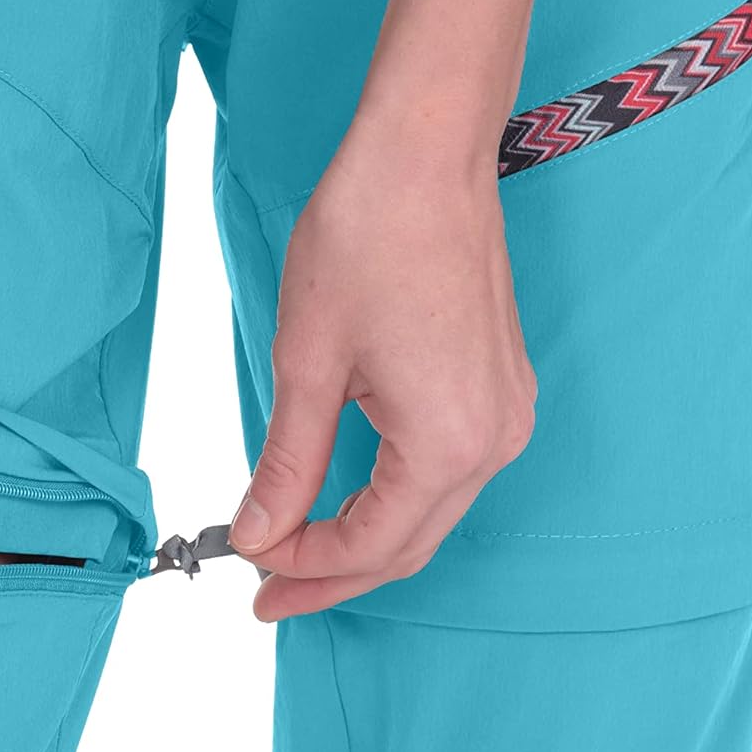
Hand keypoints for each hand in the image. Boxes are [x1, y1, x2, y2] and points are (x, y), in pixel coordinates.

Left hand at [229, 127, 536, 621]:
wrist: (424, 154)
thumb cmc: (366, 240)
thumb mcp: (308, 365)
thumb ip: (287, 464)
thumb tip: (258, 532)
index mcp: (447, 443)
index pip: (369, 545)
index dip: (304, 568)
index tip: (247, 569)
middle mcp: (493, 440)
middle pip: (406, 545)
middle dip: (332, 575)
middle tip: (266, 597)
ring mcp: (504, 415)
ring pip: (427, 515)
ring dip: (361, 541)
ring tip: (294, 557)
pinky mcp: (498, 390)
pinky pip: (444, 474)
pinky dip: (391, 500)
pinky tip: (344, 503)